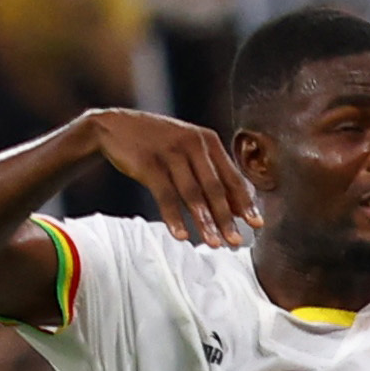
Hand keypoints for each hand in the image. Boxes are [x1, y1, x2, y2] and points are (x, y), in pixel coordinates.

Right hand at [93, 109, 257, 245]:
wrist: (113, 126)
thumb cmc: (156, 143)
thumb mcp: (187, 149)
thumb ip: (210, 172)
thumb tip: (234, 208)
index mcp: (208, 140)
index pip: (232, 176)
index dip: (245, 202)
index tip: (256, 224)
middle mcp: (193, 144)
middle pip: (215, 188)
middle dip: (227, 219)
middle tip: (236, 242)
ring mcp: (170, 152)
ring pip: (193, 194)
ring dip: (204, 222)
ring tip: (214, 244)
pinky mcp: (149, 163)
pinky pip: (165, 196)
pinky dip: (174, 218)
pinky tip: (182, 236)